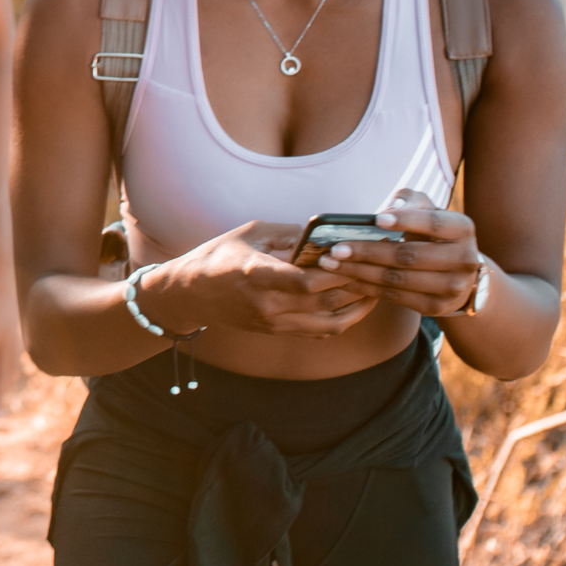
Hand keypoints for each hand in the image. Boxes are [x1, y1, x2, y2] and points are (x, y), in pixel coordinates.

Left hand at [0, 258, 21, 409]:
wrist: (0, 258)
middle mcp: (6, 334)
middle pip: (3, 371)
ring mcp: (14, 329)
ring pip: (13, 363)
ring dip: (8, 381)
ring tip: (5, 398)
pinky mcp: (16, 322)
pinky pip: (18, 351)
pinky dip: (15, 365)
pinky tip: (12, 369)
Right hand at [151, 220, 377, 338]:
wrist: (189, 294)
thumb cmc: (217, 257)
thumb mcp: (248, 233)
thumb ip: (287, 233)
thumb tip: (323, 234)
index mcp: (256, 274)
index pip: (306, 282)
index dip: (335, 272)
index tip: (351, 255)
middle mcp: (267, 303)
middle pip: (326, 302)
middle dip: (356, 286)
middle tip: (375, 268)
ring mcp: (273, 322)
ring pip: (330, 323)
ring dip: (358, 308)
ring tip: (374, 290)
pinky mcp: (276, 331)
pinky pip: (320, 332)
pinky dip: (343, 321)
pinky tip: (354, 306)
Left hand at [315, 190, 481, 316]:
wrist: (459, 274)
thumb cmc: (432, 234)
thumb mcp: (429, 212)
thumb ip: (411, 202)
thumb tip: (386, 209)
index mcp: (463, 229)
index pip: (433, 223)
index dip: (406, 221)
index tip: (377, 219)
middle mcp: (464, 260)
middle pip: (408, 256)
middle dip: (367, 252)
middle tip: (336, 247)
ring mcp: (452, 287)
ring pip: (397, 279)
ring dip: (358, 271)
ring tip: (329, 263)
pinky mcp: (436, 307)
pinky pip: (393, 296)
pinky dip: (364, 287)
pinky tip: (342, 278)